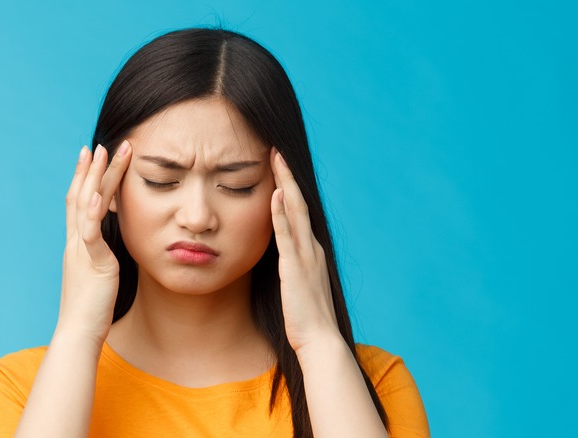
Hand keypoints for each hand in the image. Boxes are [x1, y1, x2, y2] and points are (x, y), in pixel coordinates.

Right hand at [57, 141, 131, 345]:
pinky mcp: (92, 263)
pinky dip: (91, 211)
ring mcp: (81, 250)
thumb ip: (100, 257)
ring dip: (95, 177)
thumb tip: (109, 248)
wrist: (78, 333)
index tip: (92, 156)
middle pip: (80, 196)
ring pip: (86, 205)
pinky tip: (96, 192)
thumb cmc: (90, 309)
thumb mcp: (97, 275)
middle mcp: (76, 242)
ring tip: (104, 152)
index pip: (78, 204)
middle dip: (90, 169)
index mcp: (77, 245)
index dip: (84, 178)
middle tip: (98, 144)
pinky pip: (89, 233)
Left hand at [270, 148, 339, 352]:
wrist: (321, 340)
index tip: (279, 167)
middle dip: (287, 176)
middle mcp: (311, 248)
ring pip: (294, 211)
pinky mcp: (294, 267)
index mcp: (311, 252)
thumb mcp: (298, 286)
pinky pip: (286, 234)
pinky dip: (280, 213)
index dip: (289, 189)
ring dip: (284, 184)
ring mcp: (305, 256)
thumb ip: (291, 269)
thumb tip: (279, 260)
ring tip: (276, 159)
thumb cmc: (307, 318)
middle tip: (277, 150)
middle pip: (298, 204)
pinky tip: (274, 194)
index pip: (299, 213)